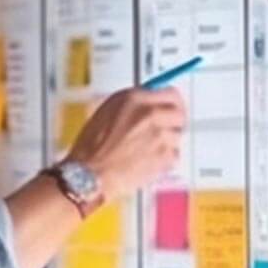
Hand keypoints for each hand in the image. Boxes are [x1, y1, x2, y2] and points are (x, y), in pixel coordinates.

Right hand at [67, 86, 185, 201]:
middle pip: (179, 113)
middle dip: (173, 123)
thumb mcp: (107, 111)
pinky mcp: (164, 156)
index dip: (173, 102)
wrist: (88, 174)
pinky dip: (164, 161)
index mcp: (135, 99)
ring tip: (146, 151)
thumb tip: (150, 100)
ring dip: (166, 144)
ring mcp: (159, 135)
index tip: (173, 108)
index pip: (171, 93)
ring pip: (177, 136)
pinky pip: (174, 156)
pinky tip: (146, 162)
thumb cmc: (91, 148)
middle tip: (165, 131)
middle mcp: (150, 113)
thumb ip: (133, 103)